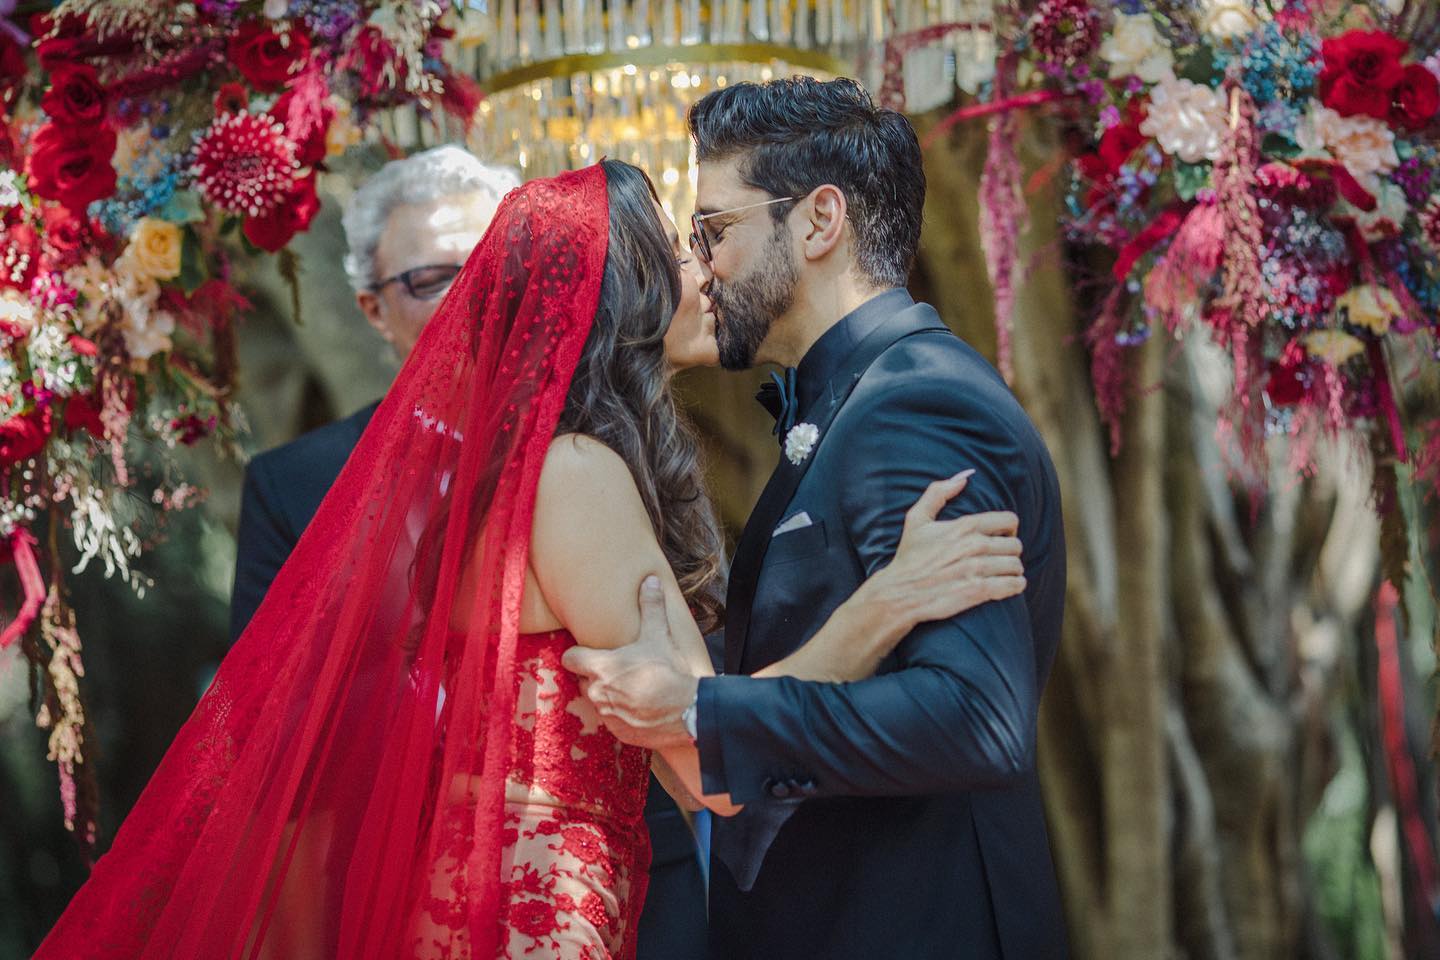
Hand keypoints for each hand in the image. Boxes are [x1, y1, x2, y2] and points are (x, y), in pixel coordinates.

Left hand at [561, 576, 699, 750]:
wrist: (688, 711)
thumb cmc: (669, 671)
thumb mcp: (659, 635)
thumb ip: (650, 606)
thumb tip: (650, 580)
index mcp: (600, 668)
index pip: (570, 659)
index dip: (578, 654)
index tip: (590, 652)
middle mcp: (596, 693)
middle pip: (584, 680)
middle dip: (597, 675)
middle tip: (619, 669)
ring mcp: (607, 715)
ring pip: (598, 701)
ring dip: (610, 695)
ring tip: (632, 688)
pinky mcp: (619, 733)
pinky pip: (612, 720)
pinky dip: (622, 714)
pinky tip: (641, 707)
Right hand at [868, 470, 1025, 627]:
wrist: (899, 593)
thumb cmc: (908, 557)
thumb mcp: (916, 519)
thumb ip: (938, 493)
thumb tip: (964, 477)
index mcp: (964, 526)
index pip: (1009, 521)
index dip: (1008, 529)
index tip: (1000, 538)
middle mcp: (974, 546)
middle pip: (1016, 545)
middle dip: (1010, 552)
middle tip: (1000, 559)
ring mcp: (977, 569)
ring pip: (1016, 566)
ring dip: (1012, 571)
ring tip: (1003, 574)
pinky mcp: (978, 591)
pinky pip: (1013, 585)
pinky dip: (1014, 586)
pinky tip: (1006, 586)